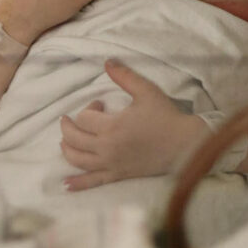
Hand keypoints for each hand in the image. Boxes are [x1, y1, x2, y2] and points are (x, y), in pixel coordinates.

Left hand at [60, 61, 206, 189]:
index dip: (88, 108)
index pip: (84, 118)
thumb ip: (124, 76)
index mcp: (112, 126)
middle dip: (68, 127)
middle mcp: (107, 148)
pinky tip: (65, 185)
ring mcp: (111, 164)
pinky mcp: (118, 175)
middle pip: (74, 139)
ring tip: (64, 141)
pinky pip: (92, 182)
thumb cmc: (165, 116)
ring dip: (66, 149)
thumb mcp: (145, 91)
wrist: (183, 144)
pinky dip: (77, 183)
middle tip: (68, 119)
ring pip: (78, 160)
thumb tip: (107, 61)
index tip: (100, 104)